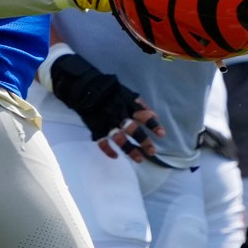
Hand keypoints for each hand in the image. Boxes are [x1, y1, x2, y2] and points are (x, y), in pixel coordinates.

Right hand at [49, 52, 165, 160]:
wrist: (85, 88)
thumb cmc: (109, 91)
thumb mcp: (127, 93)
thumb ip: (140, 104)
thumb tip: (153, 115)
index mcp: (127, 105)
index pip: (143, 115)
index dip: (152, 125)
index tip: (162, 134)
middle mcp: (118, 115)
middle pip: (133, 130)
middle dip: (143, 141)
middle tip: (152, 152)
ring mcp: (106, 122)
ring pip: (119, 139)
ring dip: (130, 150)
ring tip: (139, 159)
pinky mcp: (96, 127)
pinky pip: (101, 141)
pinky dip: (108, 150)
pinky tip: (115, 157)